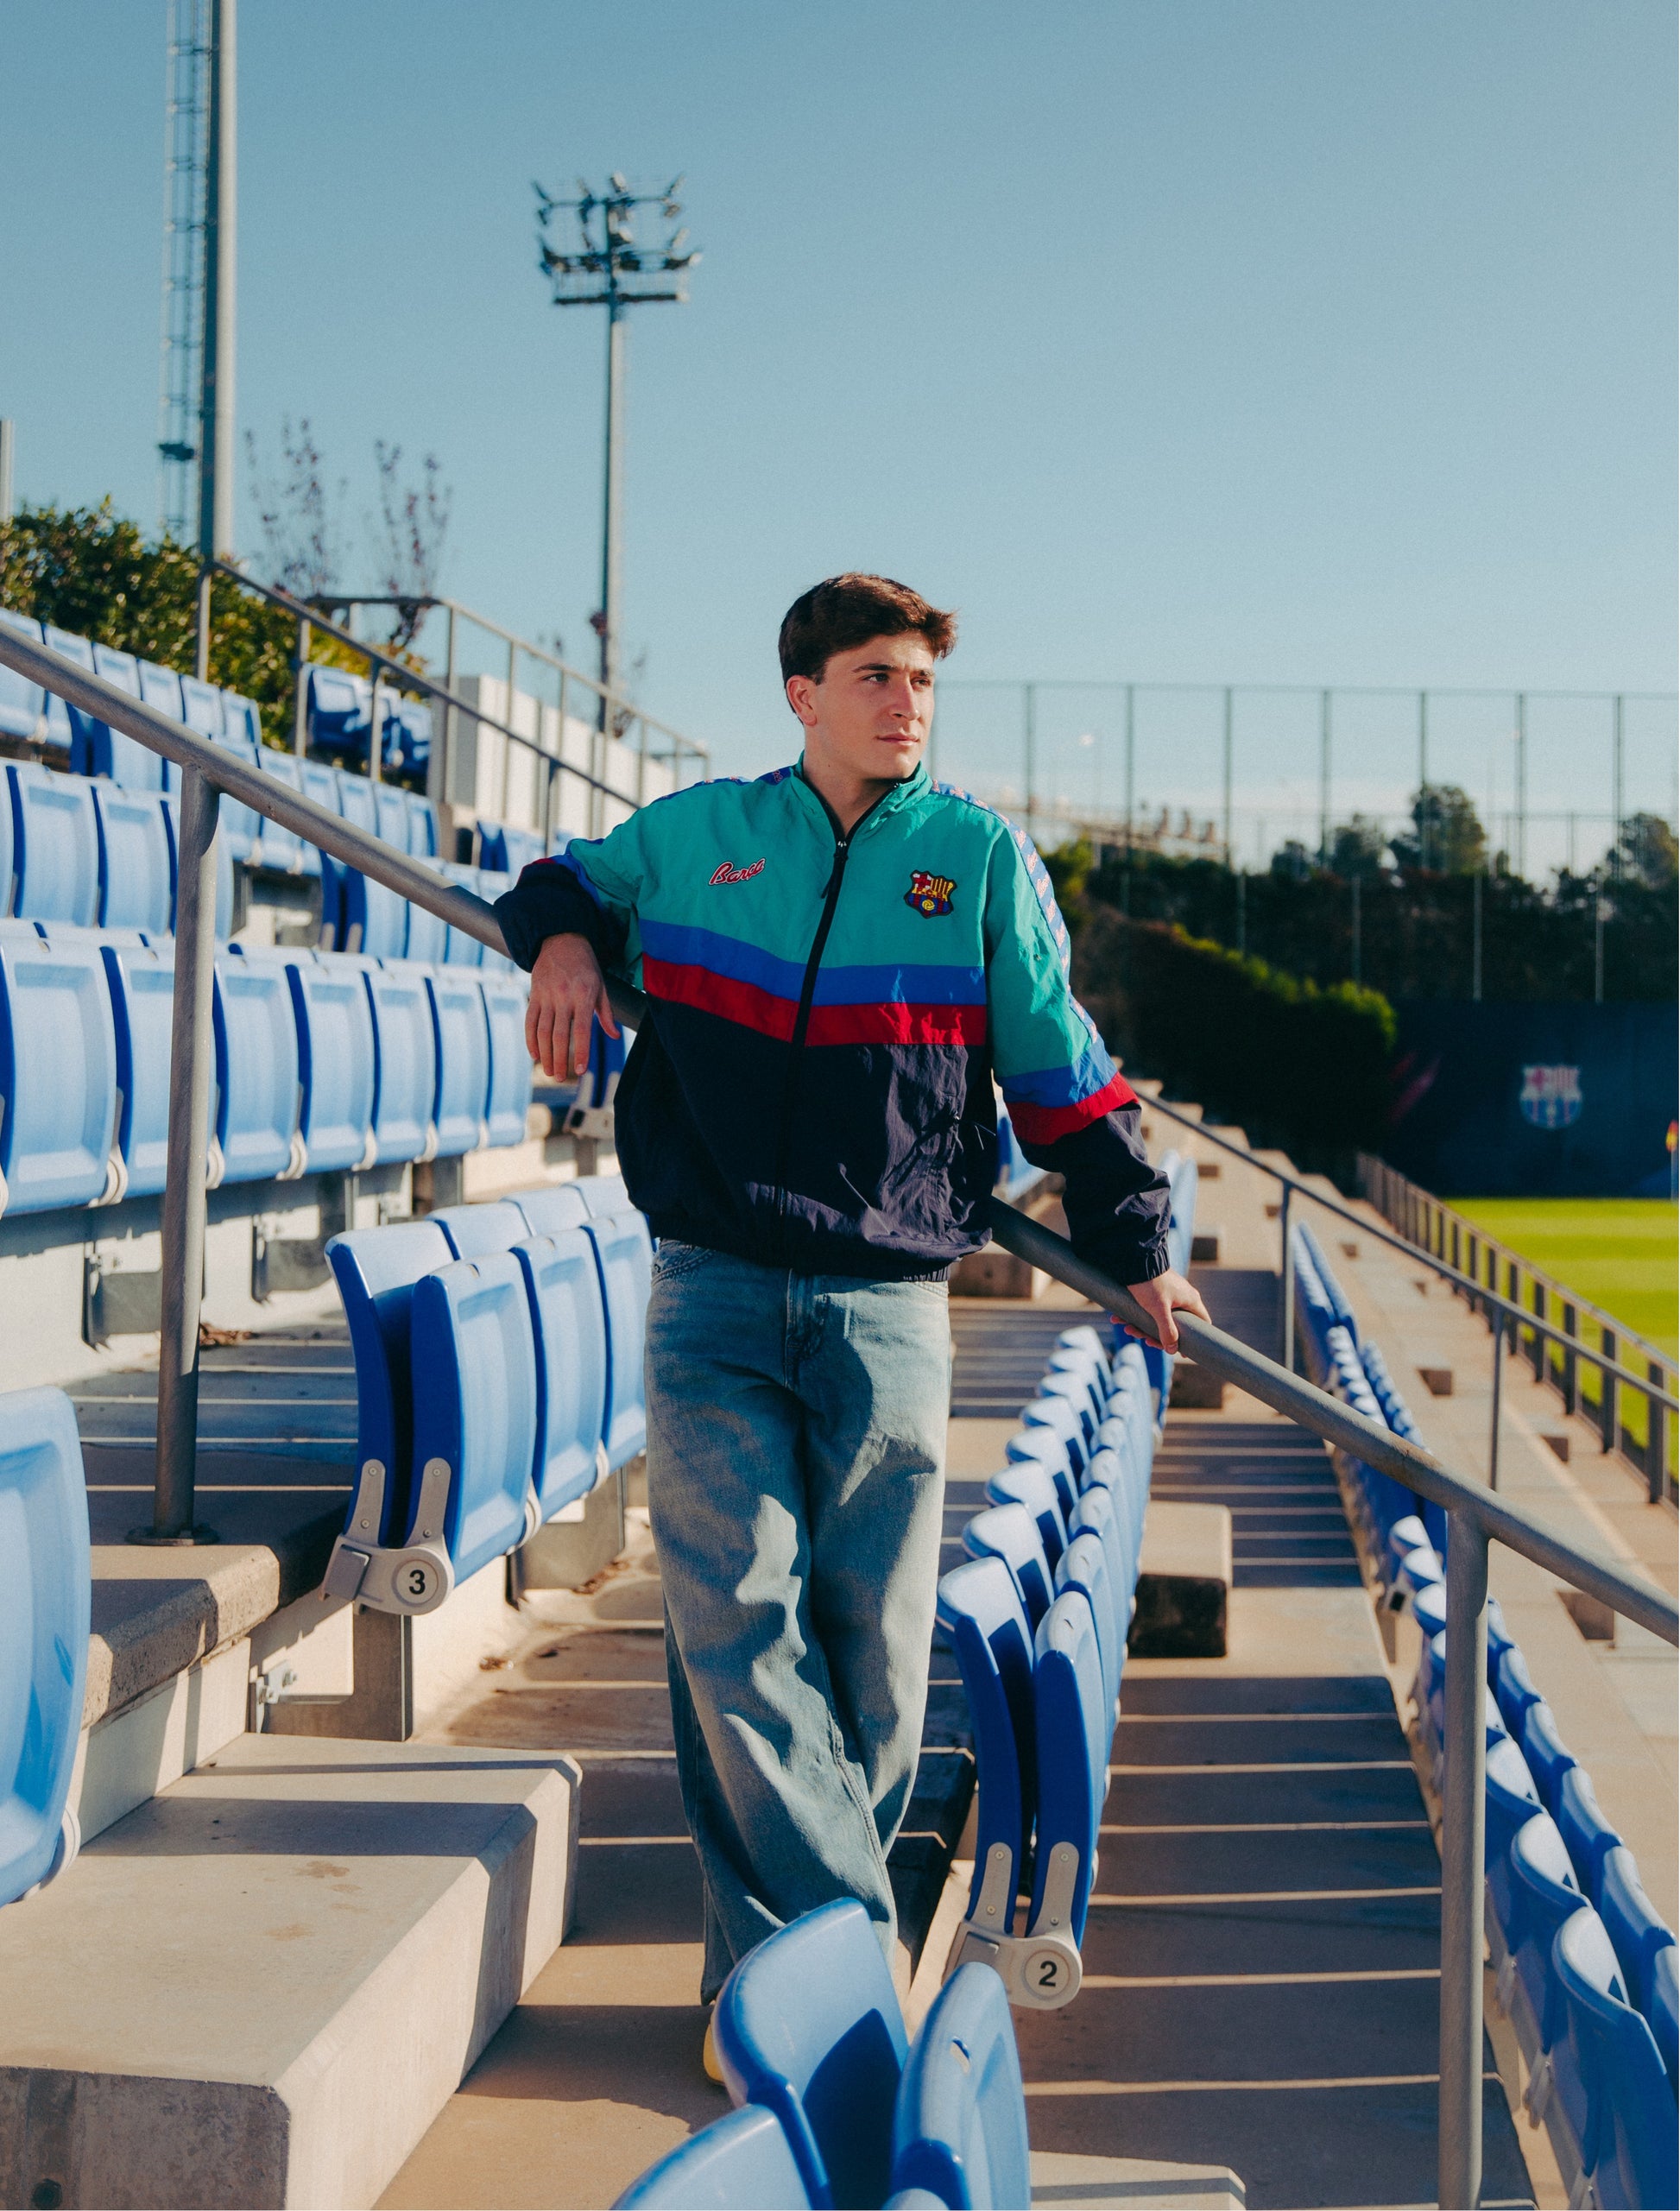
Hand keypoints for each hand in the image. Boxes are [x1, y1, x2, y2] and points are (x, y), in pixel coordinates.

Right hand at [525, 932, 619, 1081]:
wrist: (561, 939)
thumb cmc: (586, 965)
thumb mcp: (601, 986)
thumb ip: (606, 1013)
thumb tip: (615, 1036)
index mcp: (583, 996)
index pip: (581, 1031)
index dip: (580, 1052)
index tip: (580, 1071)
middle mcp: (563, 997)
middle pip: (558, 1035)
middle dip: (559, 1060)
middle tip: (561, 1078)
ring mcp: (546, 996)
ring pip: (542, 1031)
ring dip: (544, 1055)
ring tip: (549, 1071)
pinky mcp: (534, 995)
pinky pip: (530, 1021)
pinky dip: (530, 1040)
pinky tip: (535, 1054)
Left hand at [1117, 1267, 1208, 1354]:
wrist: (1133, 1257)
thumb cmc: (1150, 1282)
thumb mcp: (1159, 1310)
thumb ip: (1168, 1331)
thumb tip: (1173, 1351)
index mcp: (1191, 1300)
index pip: (1203, 1324)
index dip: (1195, 1340)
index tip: (1183, 1351)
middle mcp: (1183, 1298)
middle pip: (1176, 1326)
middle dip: (1157, 1335)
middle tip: (1144, 1341)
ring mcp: (1169, 1295)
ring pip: (1159, 1319)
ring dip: (1142, 1326)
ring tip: (1126, 1327)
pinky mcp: (1156, 1292)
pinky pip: (1149, 1310)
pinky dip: (1135, 1316)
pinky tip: (1118, 1318)